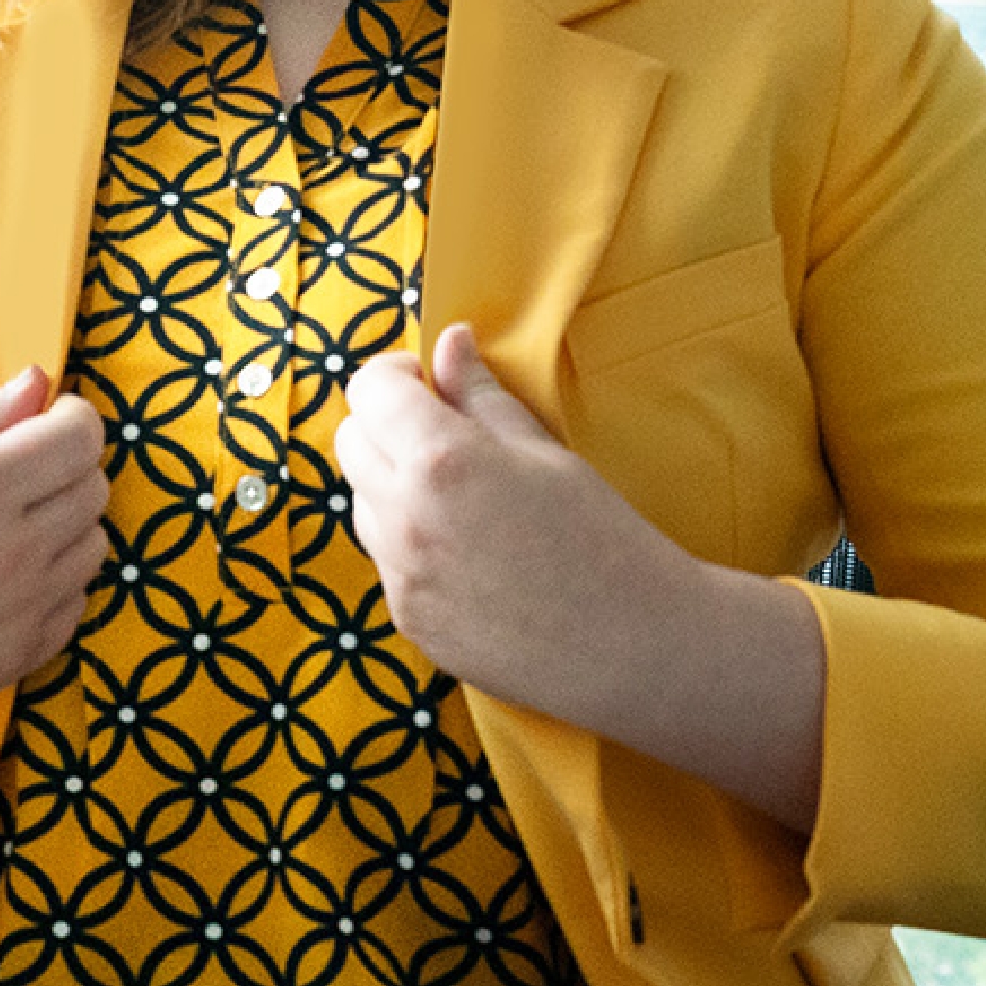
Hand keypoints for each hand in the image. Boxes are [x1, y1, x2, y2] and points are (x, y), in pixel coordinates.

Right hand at [0, 367, 106, 777]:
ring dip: (66, 525)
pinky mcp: (21, 656)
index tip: (47, 420)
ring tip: (10, 527)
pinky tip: (4, 577)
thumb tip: (40, 382)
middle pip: (94, 486)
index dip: (70, 418)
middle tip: (19, 473)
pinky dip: (55, 581)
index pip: (80, 437)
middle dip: (66, 467)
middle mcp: (10, 551)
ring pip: (95, 543)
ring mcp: (21, 610)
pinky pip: (77, 600)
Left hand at [333, 325, 823, 829]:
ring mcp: (401, 577)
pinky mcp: (408, 620)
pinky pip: (385, 560)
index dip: (392, 374)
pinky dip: (408, 541)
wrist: (635, 644)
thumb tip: (449, 342)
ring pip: (360, 502)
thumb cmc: (601, 535)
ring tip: (459, 495)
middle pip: (349, 442)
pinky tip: (467, 549)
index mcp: (440, 461)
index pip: (369, 391)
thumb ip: (480, 395)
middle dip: (383, 424)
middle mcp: (405, 518)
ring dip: (390, 483)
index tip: (423, 379)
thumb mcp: (543, 451)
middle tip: (439, 430)